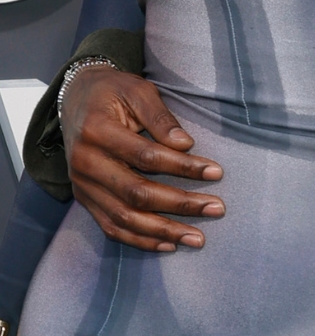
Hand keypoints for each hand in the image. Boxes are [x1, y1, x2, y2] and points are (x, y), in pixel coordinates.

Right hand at [62, 67, 224, 252]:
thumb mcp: (138, 91)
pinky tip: (168, 244)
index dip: (183, 166)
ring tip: (197, 238)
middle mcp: (85, 163)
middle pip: (137, 193)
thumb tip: (185, 145)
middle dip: (180, 204)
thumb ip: (160, 117)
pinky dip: (140, 240)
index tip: (216, 172)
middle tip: (216, 208)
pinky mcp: (84, 199)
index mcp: (98, 131)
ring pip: (124, 218)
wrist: (76, 99)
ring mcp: (82, 185)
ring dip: (164, 231)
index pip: (147, 156)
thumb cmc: (114, 92)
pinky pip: (111, 227)